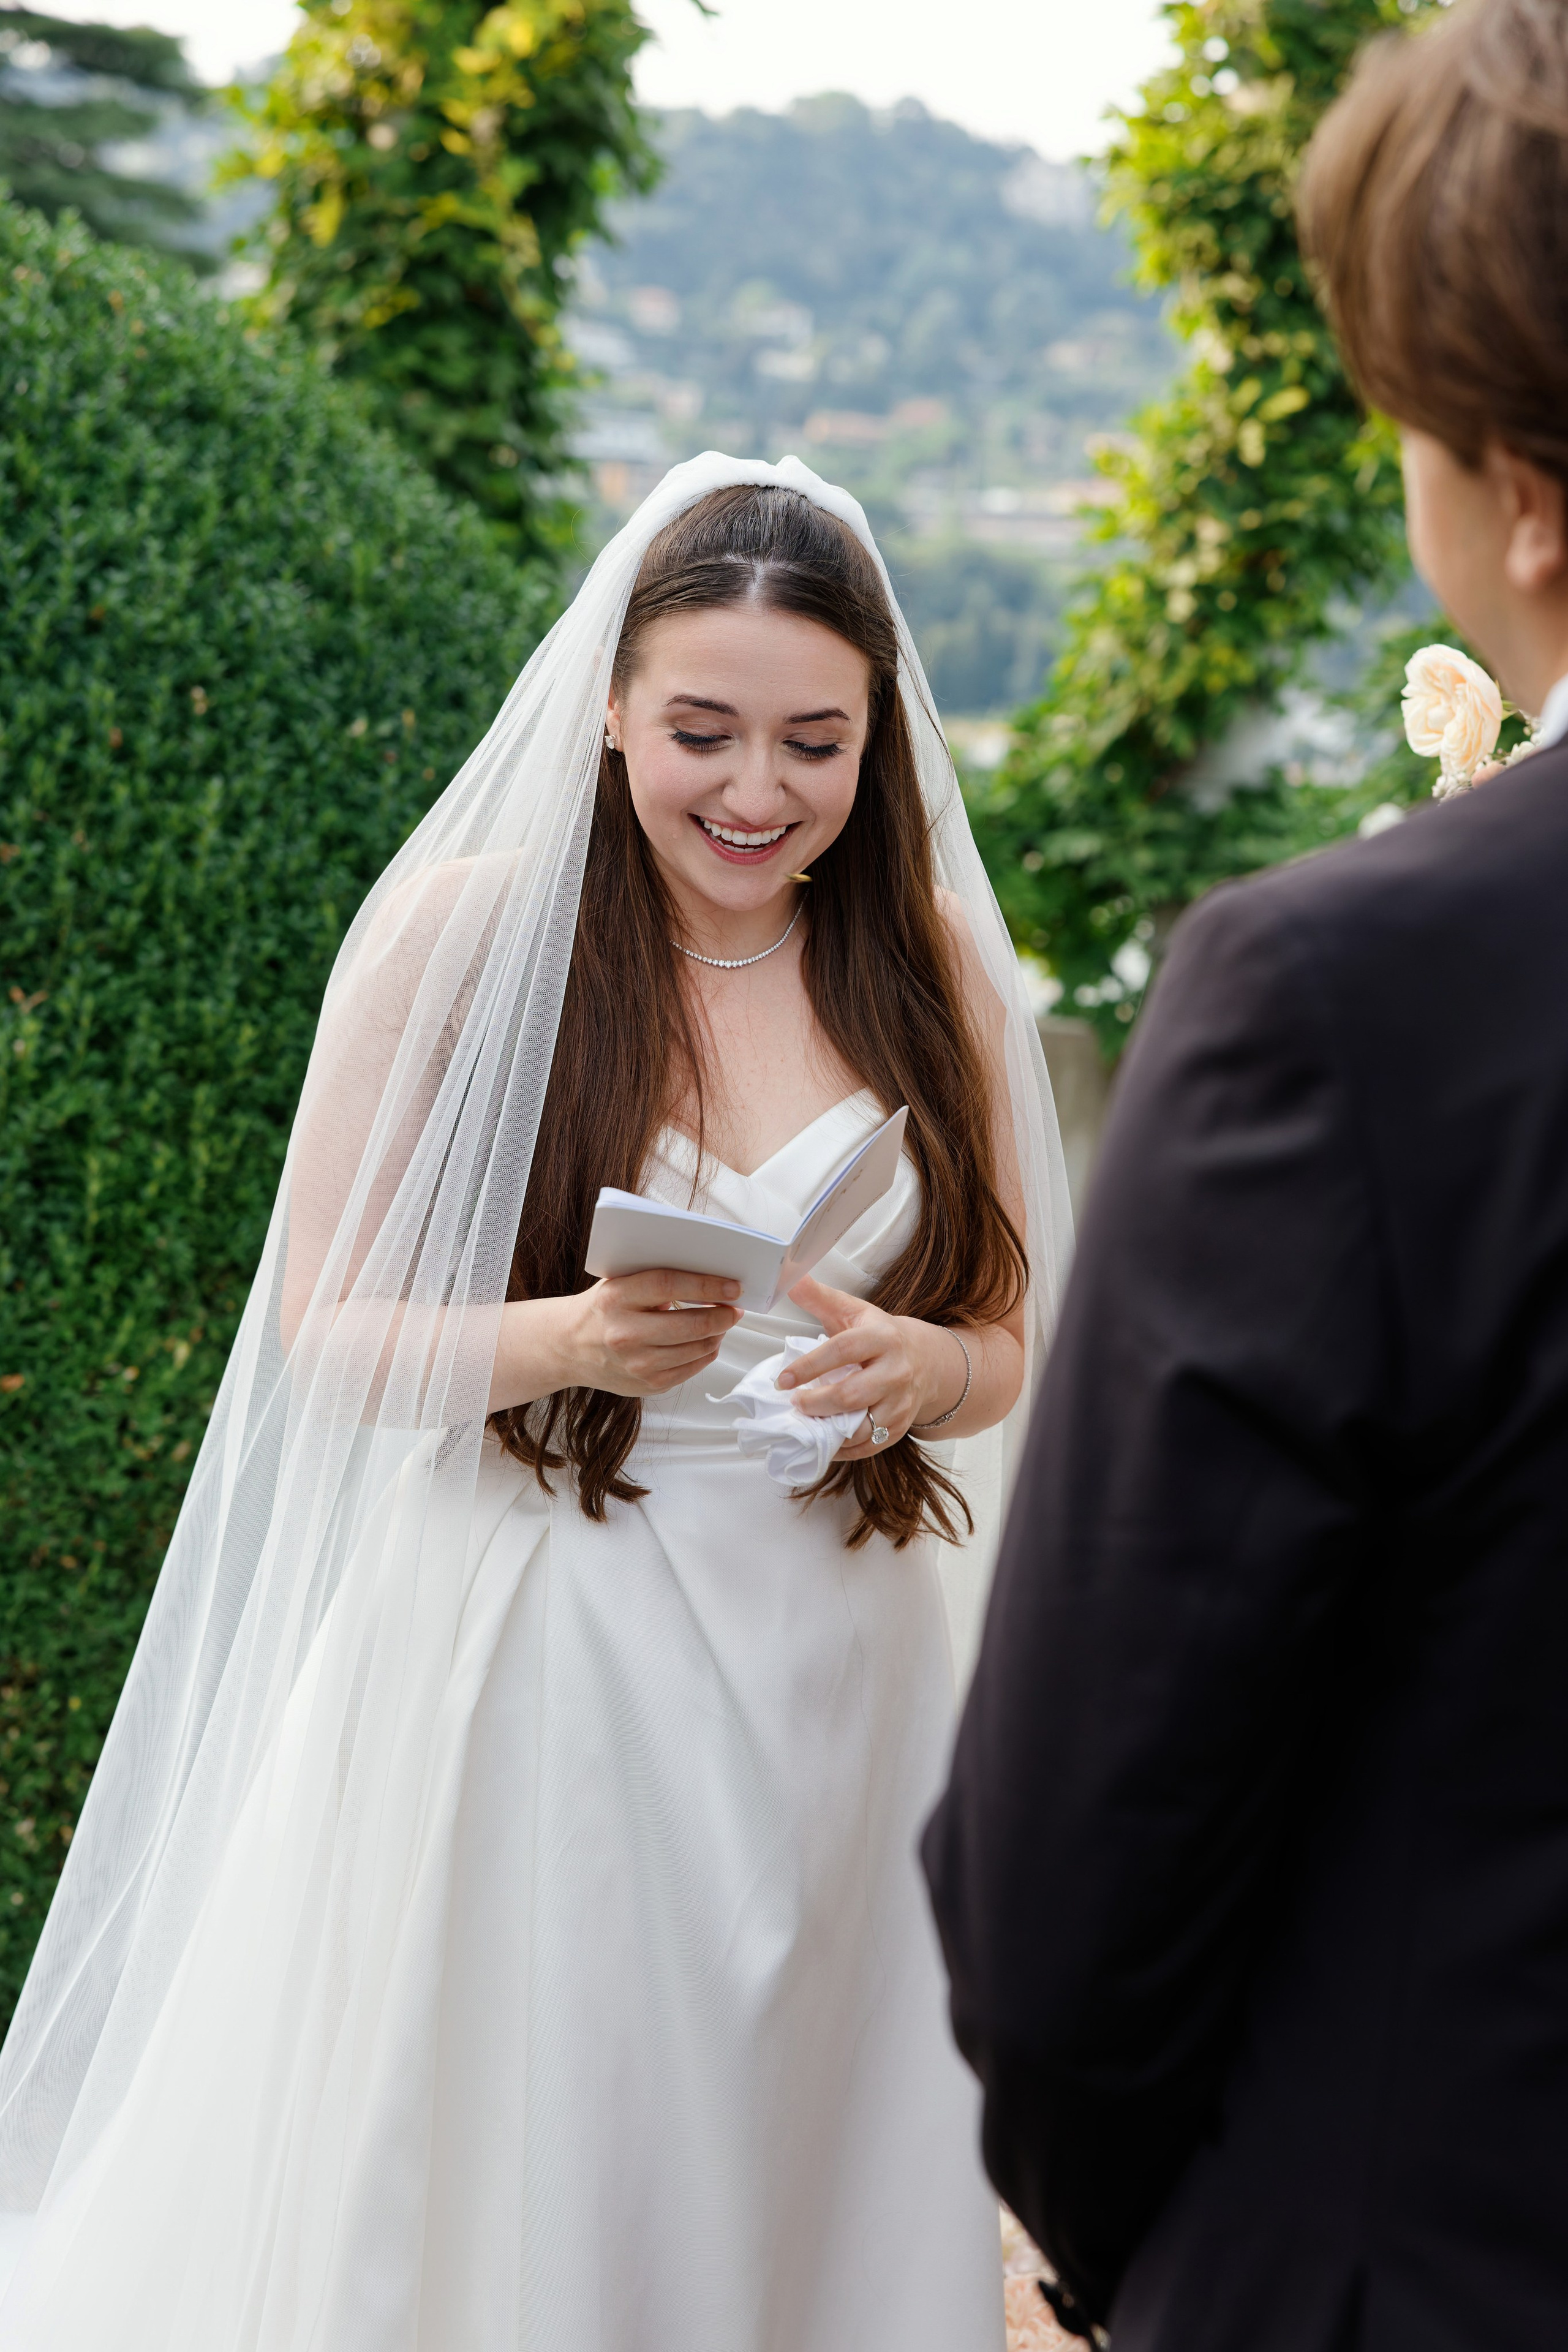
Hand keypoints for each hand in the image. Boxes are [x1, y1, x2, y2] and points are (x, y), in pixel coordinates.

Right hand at [558, 1270, 741, 1397]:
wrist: (569, 1347)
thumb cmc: (602, 1308)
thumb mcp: (618, 1282)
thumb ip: (656, 1277)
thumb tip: (710, 1276)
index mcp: (616, 1298)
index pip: (670, 1285)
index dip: (707, 1285)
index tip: (733, 1286)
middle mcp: (624, 1333)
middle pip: (690, 1325)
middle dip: (722, 1315)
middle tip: (735, 1308)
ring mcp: (636, 1364)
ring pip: (697, 1349)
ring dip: (718, 1334)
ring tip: (722, 1322)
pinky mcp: (646, 1385)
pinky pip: (691, 1369)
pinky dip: (706, 1352)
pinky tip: (706, 1341)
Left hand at [780, 1274, 961, 1461]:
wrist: (925, 1359)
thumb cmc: (878, 1334)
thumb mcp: (852, 1310)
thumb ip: (819, 1297)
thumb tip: (790, 1279)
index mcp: (882, 1337)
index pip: (843, 1351)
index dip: (810, 1366)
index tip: (783, 1379)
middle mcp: (896, 1371)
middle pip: (851, 1395)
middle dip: (816, 1403)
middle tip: (793, 1403)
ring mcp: (901, 1402)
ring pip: (861, 1426)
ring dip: (828, 1429)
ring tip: (806, 1422)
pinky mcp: (900, 1427)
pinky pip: (868, 1446)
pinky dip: (843, 1448)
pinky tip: (824, 1439)